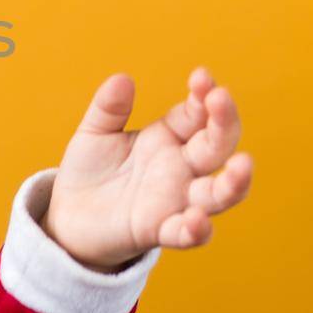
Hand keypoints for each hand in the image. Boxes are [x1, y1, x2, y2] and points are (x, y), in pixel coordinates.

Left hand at [42, 66, 252, 271]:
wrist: (68, 215)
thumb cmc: (91, 171)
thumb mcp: (94, 133)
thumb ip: (108, 108)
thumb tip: (122, 79)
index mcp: (170, 137)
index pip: (198, 113)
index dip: (205, 95)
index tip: (201, 77)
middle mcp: (181, 168)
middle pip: (218, 145)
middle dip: (225, 122)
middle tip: (220, 98)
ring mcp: (175, 200)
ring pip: (218, 193)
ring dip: (235, 181)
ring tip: (243, 164)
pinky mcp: (159, 230)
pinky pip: (186, 234)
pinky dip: (197, 230)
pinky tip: (197, 220)